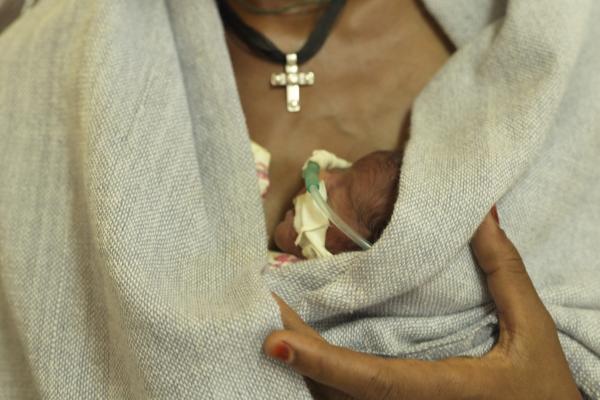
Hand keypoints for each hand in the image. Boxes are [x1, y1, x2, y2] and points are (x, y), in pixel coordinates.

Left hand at [263, 210, 581, 399]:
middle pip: (337, 391)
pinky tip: (301, 349)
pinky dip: (320, 377)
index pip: (371, 380)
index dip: (320, 361)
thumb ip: (503, 272)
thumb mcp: (532, 330)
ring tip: (273, 318)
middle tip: (260, 307)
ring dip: (302, 365)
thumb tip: (481, 213)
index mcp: (442, 393)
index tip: (273, 340)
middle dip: (296, 349)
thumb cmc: (543, 389)